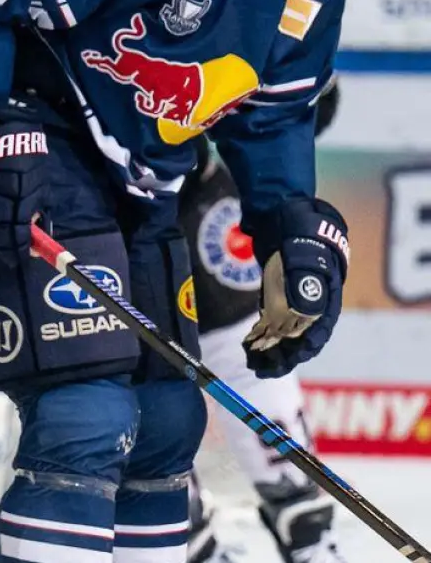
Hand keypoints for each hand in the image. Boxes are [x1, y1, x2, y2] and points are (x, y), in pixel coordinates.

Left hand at [242, 197, 348, 377]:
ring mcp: (296, 292)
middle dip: (283, 354)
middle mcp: (313, 297)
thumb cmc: (296, 227)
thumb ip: (304, 281)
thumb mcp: (301, 252)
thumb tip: (305, 313)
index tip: (282, 364)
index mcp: (326, 292)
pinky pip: (273, 315)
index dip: (302, 350)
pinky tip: (249, 341)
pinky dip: (263, 330)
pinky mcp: (279, 287)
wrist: (282, 206)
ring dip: (271, 346)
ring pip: (286, 327)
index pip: (318, 330)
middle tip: (260, 369)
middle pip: (300, 333)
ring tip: (252, 361)